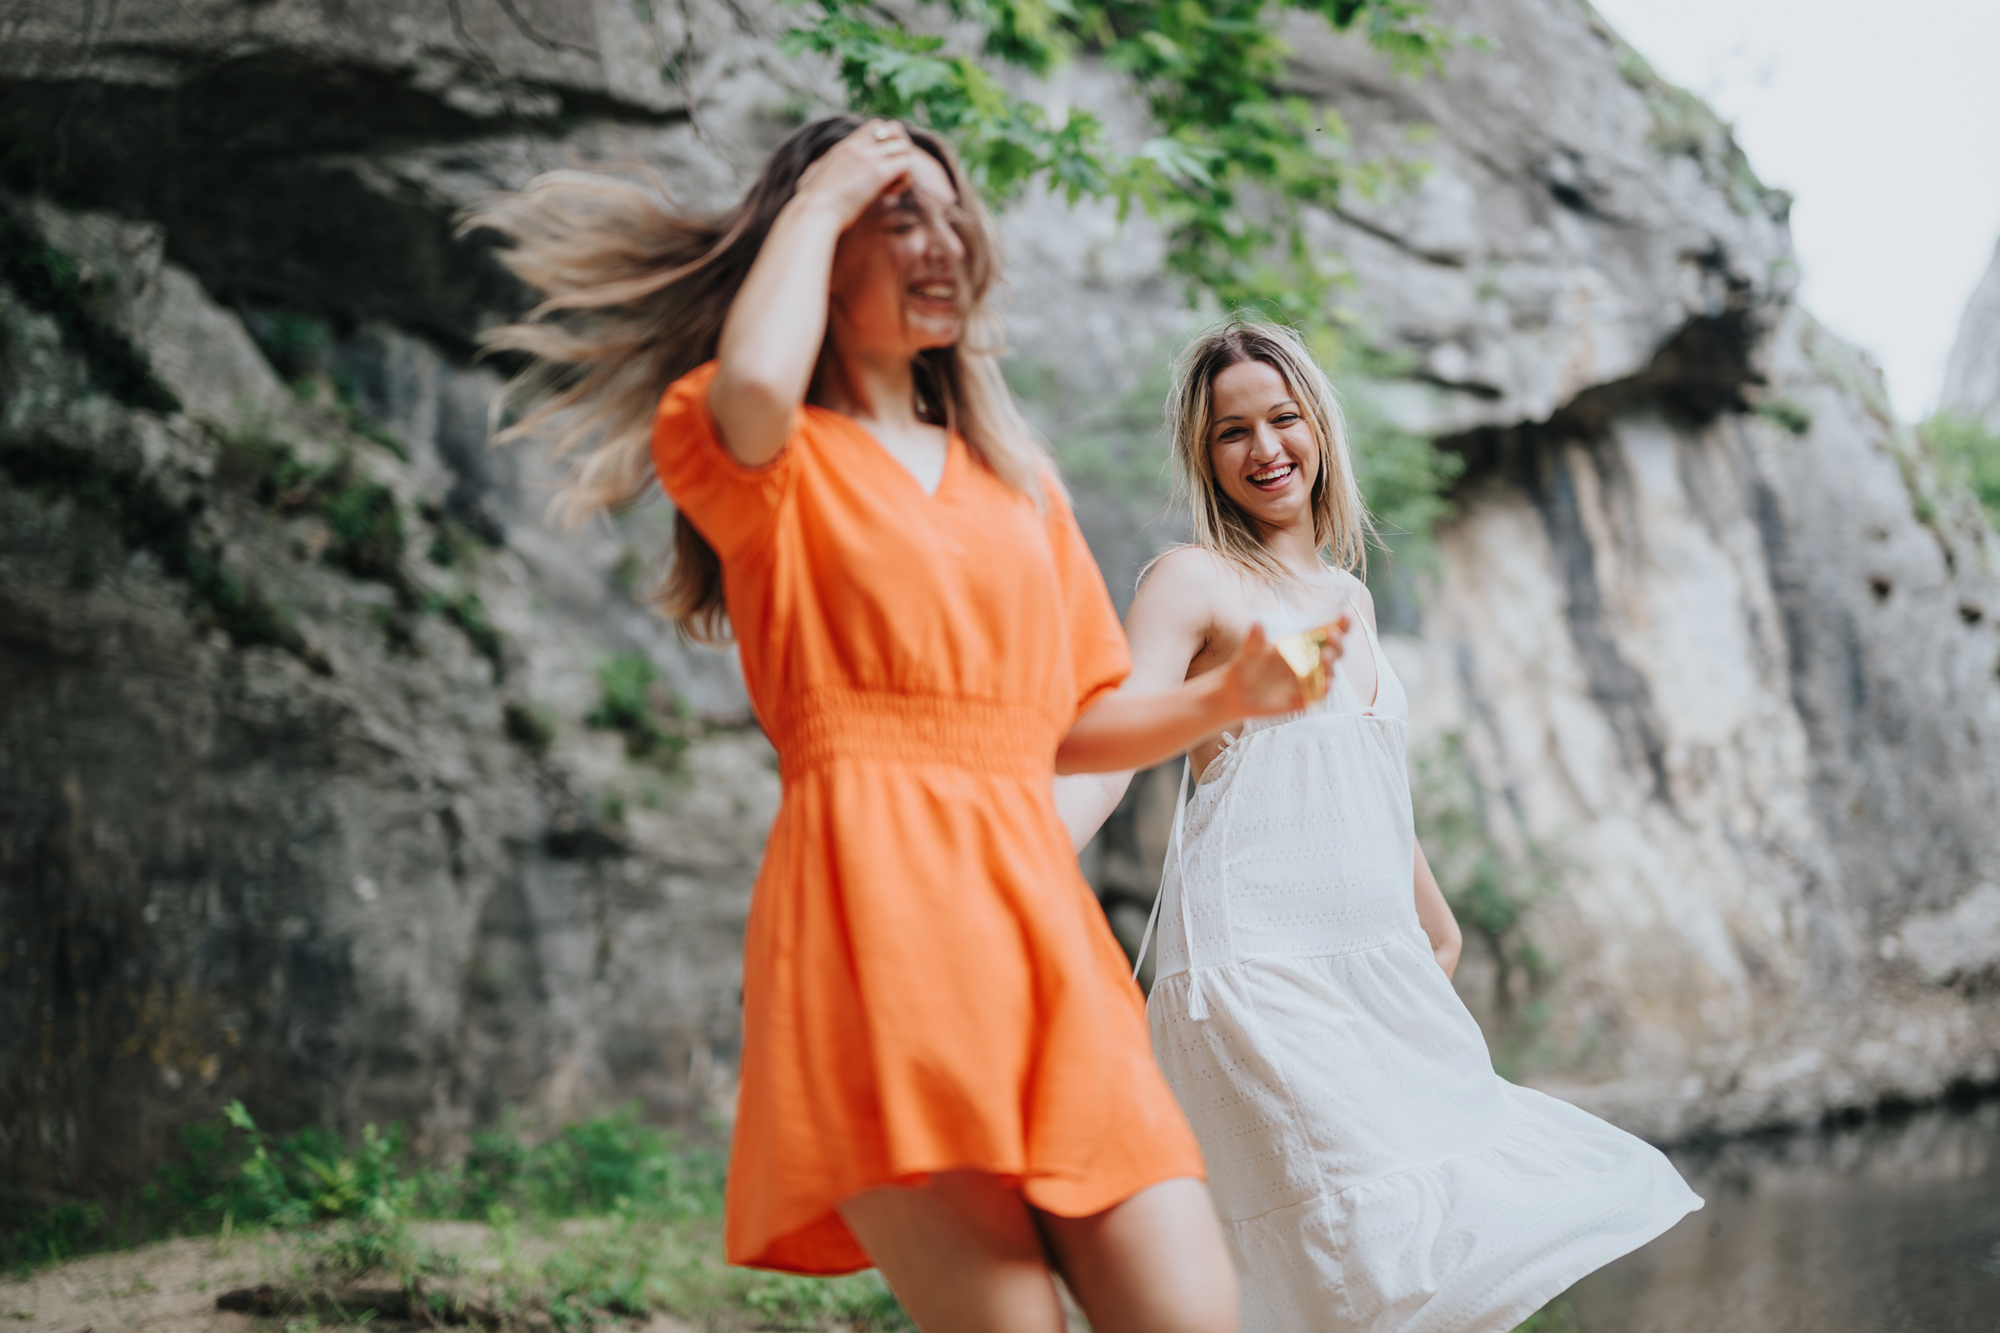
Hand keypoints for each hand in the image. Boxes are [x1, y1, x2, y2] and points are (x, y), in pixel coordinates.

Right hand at [792, 120, 917, 230]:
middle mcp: (858, 147)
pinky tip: (889, 194)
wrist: (813, 212)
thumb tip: (810, 174)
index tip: (877, 167)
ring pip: (904, 146)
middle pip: (894, 128)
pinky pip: (907, 164)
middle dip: (901, 149)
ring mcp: (868, 158)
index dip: (885, 143)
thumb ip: (817, 171)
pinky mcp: (878, 173)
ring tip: (889, 187)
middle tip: (893, 172)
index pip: (875, 127)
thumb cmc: (809, 204)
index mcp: (845, 147)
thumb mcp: (810, 178)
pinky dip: (905, 180)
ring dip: (903, 167)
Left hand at [1221, 617, 1348, 717]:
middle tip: (1332, 636)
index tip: (1345, 617)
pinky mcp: (1304, 699)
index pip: (1327, 632)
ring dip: (1330, 665)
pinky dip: (1323, 690)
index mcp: (1302, 644)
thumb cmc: (1247, 666)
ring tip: (1325, 657)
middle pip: (1334, 651)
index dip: (1339, 625)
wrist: (1236, 693)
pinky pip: (1318, 695)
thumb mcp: (1250, 652)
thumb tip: (1256, 623)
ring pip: (1329, 673)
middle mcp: (1310, 661)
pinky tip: (1325, 685)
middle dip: (1336, 644)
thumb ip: (1255, 640)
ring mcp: (1309, 680)